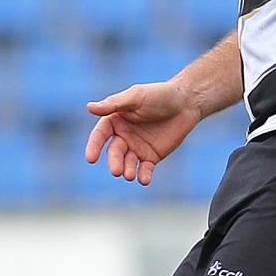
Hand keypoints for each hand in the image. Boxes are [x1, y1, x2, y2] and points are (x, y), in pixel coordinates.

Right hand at [83, 80, 202, 185]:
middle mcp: (123, 136)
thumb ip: (114, 103)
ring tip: (130, 175)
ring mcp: (137, 148)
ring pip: (128, 163)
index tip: (91, 158)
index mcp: (115, 120)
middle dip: (115, 162)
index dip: (94, 146)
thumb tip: (89, 107)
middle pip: (114, 152)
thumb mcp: (136, 96)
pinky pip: (145, 169)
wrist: (186, 103)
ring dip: (128, 170)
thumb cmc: (159, 95)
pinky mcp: (152, 157)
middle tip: (116, 171)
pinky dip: (144, 175)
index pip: (100, 135)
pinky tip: (144, 180)